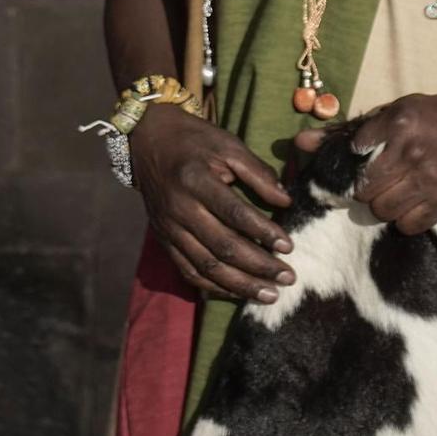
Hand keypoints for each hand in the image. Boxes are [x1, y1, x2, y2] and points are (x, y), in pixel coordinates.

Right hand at [130, 104, 294, 302]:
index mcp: (195, 180)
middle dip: (259, 266)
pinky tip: (239, 293)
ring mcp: (169, 228)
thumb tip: (286, 201)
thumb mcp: (227, 144)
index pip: (235, 213)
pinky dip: (214, 287)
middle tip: (288, 278)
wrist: (147, 141)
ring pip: (207, 267)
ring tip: (269, 295)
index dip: (263, 232)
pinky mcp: (164, 240)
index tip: (289, 247)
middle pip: (223, 247)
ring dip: (240, 285)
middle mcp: (179, 208)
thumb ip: (257, 172)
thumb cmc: (194, 140)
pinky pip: (189, 272)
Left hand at [294, 92, 436, 234]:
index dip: (351, 167)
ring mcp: (435, 181)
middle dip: (365, 191)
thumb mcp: (390, 114)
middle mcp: (415, 153)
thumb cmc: (430, 119)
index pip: (353, 159)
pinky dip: (407, 219)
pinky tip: (413, 204)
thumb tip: (298, 144)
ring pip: (385, 212)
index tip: (358, 166)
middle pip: (366, 192)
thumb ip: (343, 132)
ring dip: (385, 206)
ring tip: (395, 193)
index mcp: (398, 125)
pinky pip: (411, 226)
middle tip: (376, 183)